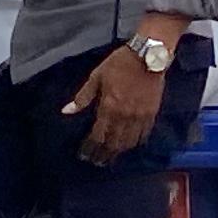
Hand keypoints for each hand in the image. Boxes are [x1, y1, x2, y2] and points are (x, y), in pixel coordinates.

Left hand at [62, 48, 164, 163]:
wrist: (148, 55)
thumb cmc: (119, 64)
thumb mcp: (97, 76)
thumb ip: (83, 96)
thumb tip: (66, 111)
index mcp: (108, 107)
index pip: (97, 135)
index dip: (90, 148)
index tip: (85, 155)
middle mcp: (123, 117)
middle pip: (113, 143)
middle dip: (104, 154)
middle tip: (98, 161)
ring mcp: (139, 117)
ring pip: (128, 142)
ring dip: (119, 151)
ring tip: (112, 157)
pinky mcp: (151, 114)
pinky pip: (143, 135)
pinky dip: (135, 142)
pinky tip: (130, 145)